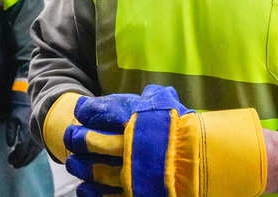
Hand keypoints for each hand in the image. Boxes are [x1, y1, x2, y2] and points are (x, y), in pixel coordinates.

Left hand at [5, 91, 42, 167]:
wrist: (33, 106)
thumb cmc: (20, 113)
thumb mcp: (12, 119)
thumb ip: (10, 131)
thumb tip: (10, 144)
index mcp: (27, 128)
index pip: (22, 146)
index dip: (16, 155)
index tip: (10, 160)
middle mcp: (35, 134)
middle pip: (28, 152)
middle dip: (19, 160)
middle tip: (12, 164)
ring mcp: (40, 137)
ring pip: (33, 153)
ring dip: (25, 161)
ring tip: (16, 165)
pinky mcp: (42, 139)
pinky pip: (37, 151)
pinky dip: (30, 157)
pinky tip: (24, 160)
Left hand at [64, 85, 192, 195]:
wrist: (207, 161)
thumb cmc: (186, 129)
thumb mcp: (170, 105)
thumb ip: (155, 97)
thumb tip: (151, 92)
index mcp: (136, 119)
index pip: (103, 111)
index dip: (88, 110)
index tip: (81, 111)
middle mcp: (130, 145)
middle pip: (93, 142)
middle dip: (78, 138)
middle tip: (70, 136)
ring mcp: (131, 173)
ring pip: (96, 170)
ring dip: (81, 166)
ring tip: (73, 162)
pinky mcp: (135, 194)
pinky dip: (91, 193)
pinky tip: (83, 188)